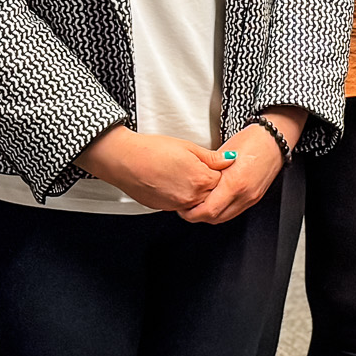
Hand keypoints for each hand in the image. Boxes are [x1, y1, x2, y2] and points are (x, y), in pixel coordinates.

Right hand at [77, 126, 231, 211]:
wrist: (125, 161)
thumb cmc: (152, 150)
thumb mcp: (187, 147)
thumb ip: (211, 157)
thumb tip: (230, 159)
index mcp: (201, 179)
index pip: (222, 180)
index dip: (217, 170)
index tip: (211, 163)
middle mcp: (192, 197)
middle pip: (212, 194)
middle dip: (209, 183)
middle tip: (196, 168)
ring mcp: (178, 205)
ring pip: (196, 202)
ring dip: (195, 191)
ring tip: (182, 173)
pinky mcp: (165, 208)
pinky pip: (181, 204)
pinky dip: (181, 195)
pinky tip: (172, 181)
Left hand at [182, 108, 303, 224]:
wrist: (274, 139)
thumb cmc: (251, 140)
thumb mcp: (224, 153)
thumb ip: (209, 170)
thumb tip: (194, 181)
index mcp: (235, 183)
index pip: (209, 210)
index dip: (192, 213)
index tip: (182, 208)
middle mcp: (244, 195)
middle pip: (215, 218)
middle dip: (198, 216)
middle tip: (186, 209)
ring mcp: (251, 198)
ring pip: (224, 218)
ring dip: (209, 215)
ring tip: (197, 206)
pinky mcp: (254, 198)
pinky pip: (234, 212)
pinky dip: (221, 211)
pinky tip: (214, 202)